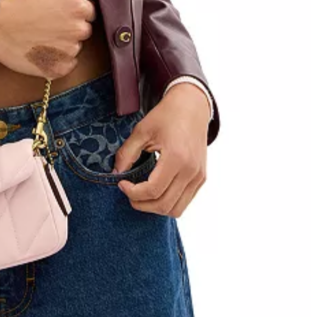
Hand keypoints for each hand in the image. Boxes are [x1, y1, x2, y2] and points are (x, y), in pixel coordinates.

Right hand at [0, 0, 95, 79]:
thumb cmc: (18, 6)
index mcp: (78, 8)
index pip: (89, 12)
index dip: (75, 13)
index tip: (63, 15)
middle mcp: (78, 29)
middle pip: (83, 30)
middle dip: (70, 28)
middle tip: (50, 26)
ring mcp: (70, 51)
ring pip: (74, 48)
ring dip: (63, 45)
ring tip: (41, 38)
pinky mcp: (59, 68)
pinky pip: (67, 65)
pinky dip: (57, 60)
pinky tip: (42, 51)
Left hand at [111, 83, 209, 216]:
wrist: (191, 107)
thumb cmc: (166, 116)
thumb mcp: (142, 131)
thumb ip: (127, 153)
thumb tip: (116, 173)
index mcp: (177, 158)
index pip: (153, 190)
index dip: (133, 193)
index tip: (121, 183)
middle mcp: (191, 171)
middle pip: (164, 205)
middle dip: (141, 204)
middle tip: (128, 192)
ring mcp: (199, 176)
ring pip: (176, 209)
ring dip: (155, 207)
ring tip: (141, 194)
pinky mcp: (201, 178)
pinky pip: (184, 202)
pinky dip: (168, 202)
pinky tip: (155, 190)